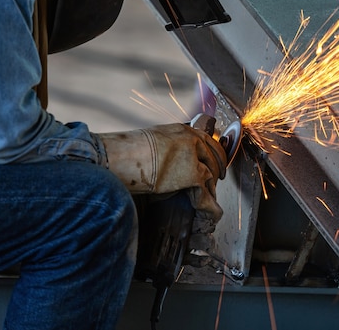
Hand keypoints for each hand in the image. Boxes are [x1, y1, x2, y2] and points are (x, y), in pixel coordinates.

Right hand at [95, 124, 226, 216]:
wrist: (120, 157)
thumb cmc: (128, 153)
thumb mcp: (153, 141)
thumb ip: (169, 148)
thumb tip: (171, 161)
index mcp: (181, 130)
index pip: (205, 140)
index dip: (213, 152)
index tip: (215, 161)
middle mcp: (191, 139)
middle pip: (214, 154)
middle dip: (217, 167)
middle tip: (218, 178)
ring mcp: (193, 155)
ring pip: (211, 172)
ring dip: (211, 185)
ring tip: (211, 194)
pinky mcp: (192, 173)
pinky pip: (205, 189)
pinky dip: (209, 202)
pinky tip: (210, 208)